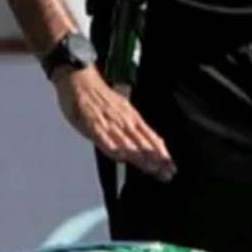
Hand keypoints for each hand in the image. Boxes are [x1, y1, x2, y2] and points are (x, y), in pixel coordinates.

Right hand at [54, 66, 174, 180]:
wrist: (80, 77)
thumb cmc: (99, 97)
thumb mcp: (121, 110)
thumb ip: (131, 129)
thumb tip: (143, 145)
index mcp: (131, 118)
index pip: (150, 138)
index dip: (160, 154)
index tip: (170, 168)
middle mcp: (123, 120)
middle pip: (142, 143)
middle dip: (155, 160)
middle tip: (166, 174)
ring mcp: (108, 121)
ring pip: (126, 141)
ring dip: (139, 156)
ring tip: (150, 168)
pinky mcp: (91, 122)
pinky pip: (102, 136)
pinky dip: (111, 146)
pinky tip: (119, 156)